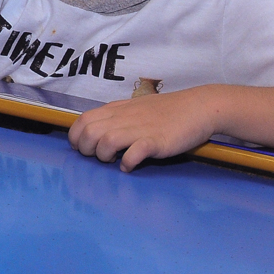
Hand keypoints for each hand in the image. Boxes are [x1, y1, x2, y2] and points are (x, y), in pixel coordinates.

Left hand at [68, 88, 216, 172]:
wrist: (198, 107)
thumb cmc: (168, 110)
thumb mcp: (136, 108)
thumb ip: (117, 118)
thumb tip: (99, 133)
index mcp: (118, 109)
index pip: (83, 120)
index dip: (76, 137)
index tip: (83, 148)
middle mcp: (125, 118)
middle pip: (89, 133)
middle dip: (86, 150)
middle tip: (99, 157)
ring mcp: (140, 129)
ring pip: (106, 141)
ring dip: (104, 156)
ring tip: (113, 161)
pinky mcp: (156, 141)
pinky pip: (134, 153)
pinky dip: (127, 163)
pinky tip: (131, 166)